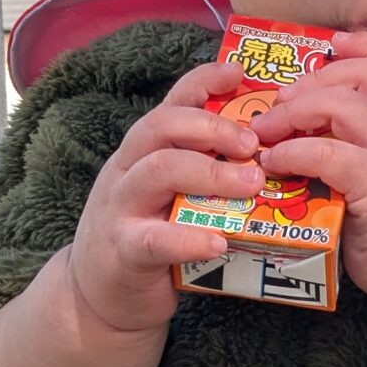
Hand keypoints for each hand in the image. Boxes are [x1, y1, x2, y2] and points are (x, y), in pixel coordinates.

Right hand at [66, 60, 266, 334]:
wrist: (101, 294)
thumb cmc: (151, 232)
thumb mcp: (174, 191)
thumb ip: (205, 165)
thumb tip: (265, 142)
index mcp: (145, 149)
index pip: (171, 102)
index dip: (203, 81)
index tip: (239, 73)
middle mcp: (128, 168)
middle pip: (162, 127)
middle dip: (212, 128)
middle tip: (254, 144)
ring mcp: (120, 208)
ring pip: (157, 172)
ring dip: (210, 174)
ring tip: (251, 185)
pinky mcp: (123, 251)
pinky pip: (154, 239)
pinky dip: (187, 239)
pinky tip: (219, 242)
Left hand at [252, 31, 366, 299]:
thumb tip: (319, 132)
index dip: (361, 45)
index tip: (331, 44)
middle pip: (363, 73)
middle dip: (314, 79)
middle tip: (281, 100)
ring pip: (344, 103)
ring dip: (295, 110)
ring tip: (267, 130)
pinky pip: (328, 152)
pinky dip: (294, 151)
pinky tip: (275, 162)